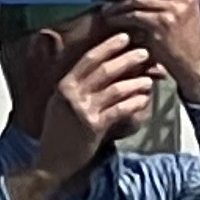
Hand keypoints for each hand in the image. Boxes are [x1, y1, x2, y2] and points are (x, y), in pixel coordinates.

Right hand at [38, 35, 158, 189]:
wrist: (50, 162)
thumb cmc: (60, 132)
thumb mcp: (64, 104)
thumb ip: (81, 87)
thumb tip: (108, 70)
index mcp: (64, 85)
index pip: (89, 58)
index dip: (108, 46)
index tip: (125, 37)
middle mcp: (71, 94)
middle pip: (105, 69)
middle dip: (127, 58)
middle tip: (145, 52)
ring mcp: (82, 110)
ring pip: (115, 88)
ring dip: (135, 81)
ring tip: (149, 79)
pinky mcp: (92, 126)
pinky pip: (119, 110)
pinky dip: (134, 102)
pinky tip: (144, 99)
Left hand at [99, 0, 199, 104]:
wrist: (193, 65)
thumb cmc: (183, 43)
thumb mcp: (179, 15)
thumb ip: (163, 0)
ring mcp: (174, 9)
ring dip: (118, 3)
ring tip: (106, 8)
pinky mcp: (163, 23)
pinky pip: (135, 15)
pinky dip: (121, 16)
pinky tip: (112, 19)